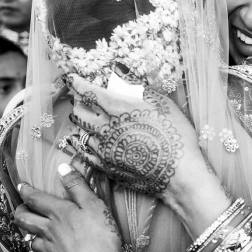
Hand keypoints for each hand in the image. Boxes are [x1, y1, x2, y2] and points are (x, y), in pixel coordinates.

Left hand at [14, 164, 125, 251]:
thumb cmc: (101, 238)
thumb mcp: (95, 206)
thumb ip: (78, 186)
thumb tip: (62, 167)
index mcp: (58, 213)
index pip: (36, 199)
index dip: (27, 191)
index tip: (22, 186)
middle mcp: (48, 231)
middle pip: (24, 219)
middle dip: (20, 211)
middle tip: (22, 207)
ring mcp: (49, 250)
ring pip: (31, 238)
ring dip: (30, 232)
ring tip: (35, 229)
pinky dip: (41, 251)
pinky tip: (47, 251)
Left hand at [65, 74, 210, 199]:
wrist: (179, 174)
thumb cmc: (176, 137)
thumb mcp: (165, 106)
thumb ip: (142, 90)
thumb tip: (125, 77)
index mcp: (120, 109)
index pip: (89, 93)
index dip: (78, 84)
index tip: (72, 79)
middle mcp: (106, 128)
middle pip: (79, 112)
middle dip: (78, 102)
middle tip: (82, 98)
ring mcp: (104, 149)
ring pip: (79, 132)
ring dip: (80, 122)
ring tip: (84, 118)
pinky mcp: (106, 166)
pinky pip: (84, 152)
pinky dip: (81, 143)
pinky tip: (84, 141)